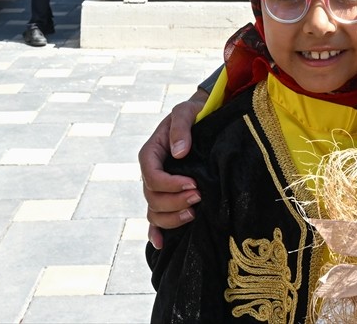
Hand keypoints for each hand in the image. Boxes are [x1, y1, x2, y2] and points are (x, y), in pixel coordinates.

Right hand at [139, 92, 206, 248]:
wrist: (205, 117)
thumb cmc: (195, 112)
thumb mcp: (186, 111)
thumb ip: (180, 127)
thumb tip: (179, 152)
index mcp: (151, 153)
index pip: (152, 176)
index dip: (170, 184)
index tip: (193, 183)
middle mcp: (152, 173)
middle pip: (153, 197)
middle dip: (175, 201)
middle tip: (199, 196)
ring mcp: (159, 187)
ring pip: (154, 212)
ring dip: (172, 218)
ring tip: (194, 213)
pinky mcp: (169, 195)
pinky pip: (156, 219)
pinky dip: (156, 232)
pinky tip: (161, 244)